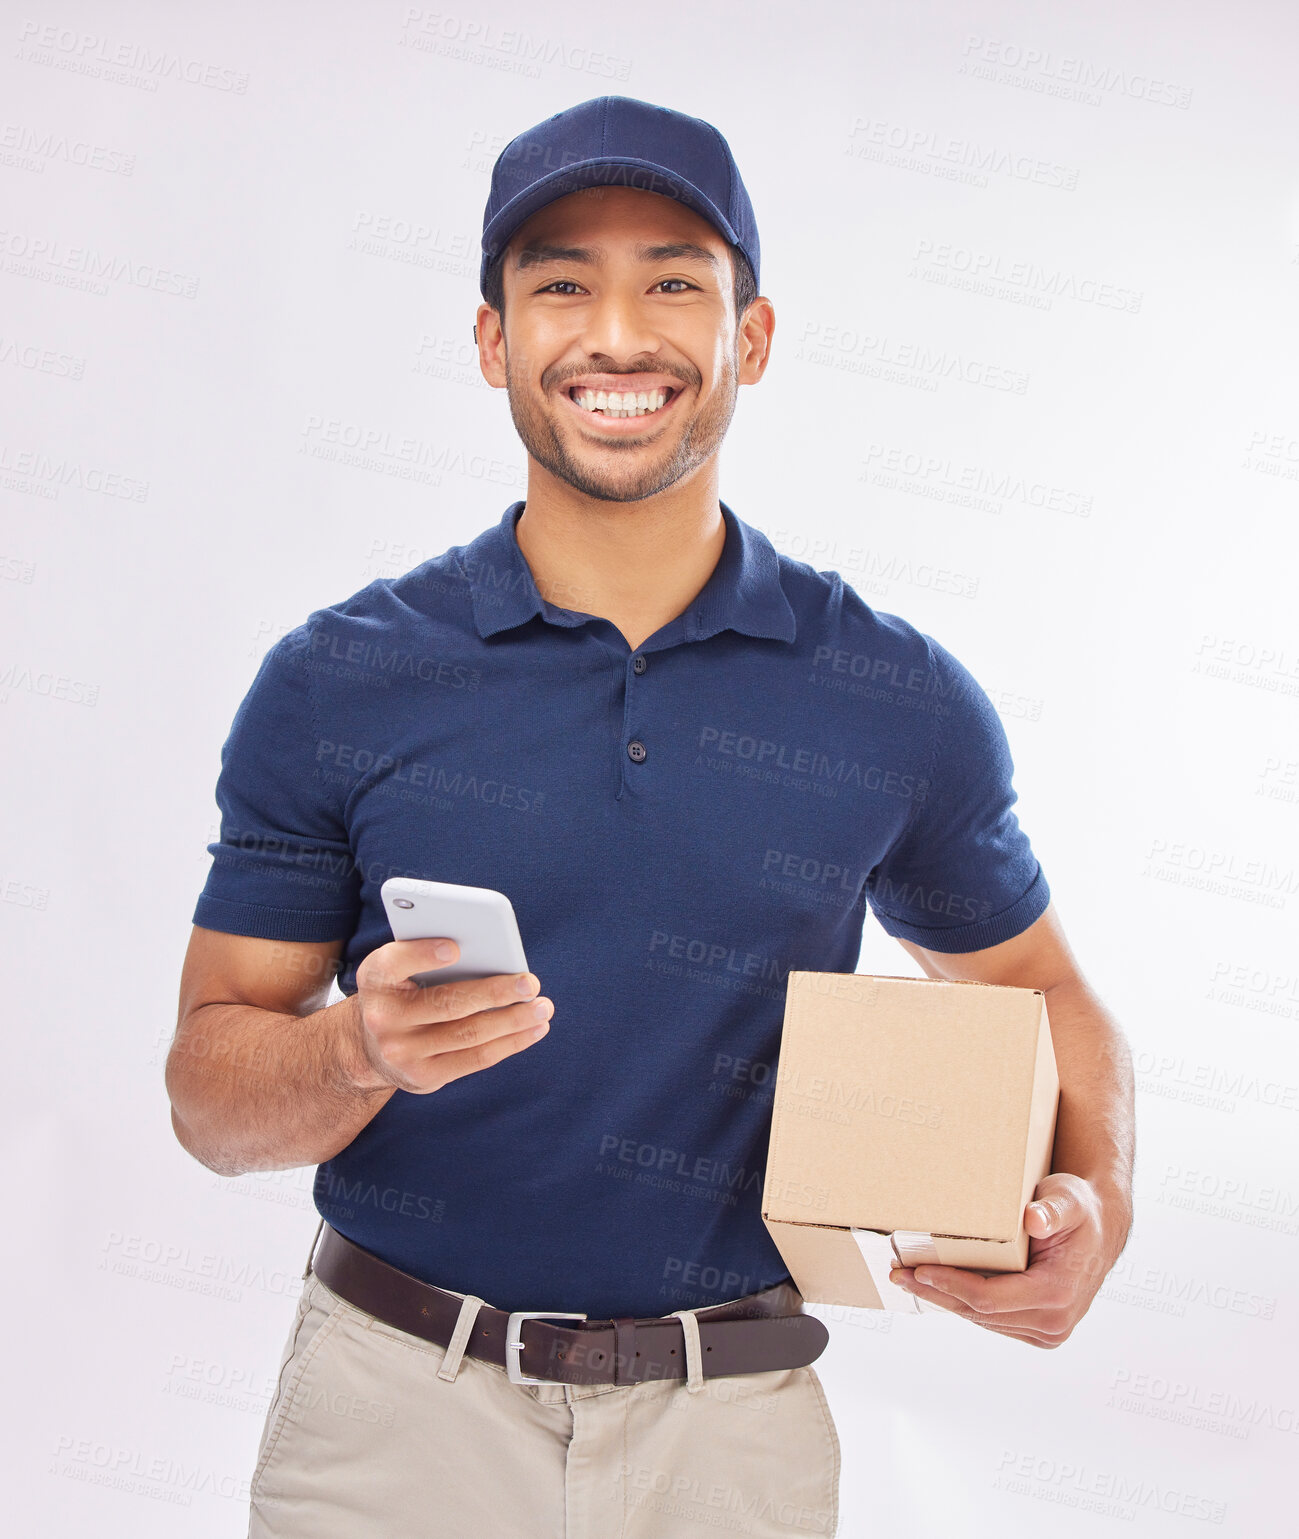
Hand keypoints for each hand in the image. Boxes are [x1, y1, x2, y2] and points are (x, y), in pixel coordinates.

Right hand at [349, 938, 552, 1094]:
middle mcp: (383, 1018)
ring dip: (513, 1020)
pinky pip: (476, 1059)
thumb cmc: (400, 992)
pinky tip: (534, 1029)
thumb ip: (427, 953)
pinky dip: (511, 1043)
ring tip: (543, 1007)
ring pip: (469, 1034)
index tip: (454, 949)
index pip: (395, 962)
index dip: (423, 955)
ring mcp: (404, 1052)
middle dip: (495, 993)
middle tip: (530, 983)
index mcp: (376, 978)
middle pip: (448, 1003)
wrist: (371, 1048)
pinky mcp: (425, 1077)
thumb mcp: (398, 968)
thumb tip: (486, 953)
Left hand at [887, 1173, 1126, 1347]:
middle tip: (898, 1273)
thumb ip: (1052, 1210)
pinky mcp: (1040, 1330)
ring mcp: (1047, 1331)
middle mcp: (1054, 1321)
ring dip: (946, 1299)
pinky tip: (941, 1285)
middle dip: (936, 1293)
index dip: (950, 1285)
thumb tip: (1032, 1219)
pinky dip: (965, 1303)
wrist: (1101, 1228)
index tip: (917, 1269)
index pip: (989, 1299)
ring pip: (983, 1319)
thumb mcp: (1068, 1199)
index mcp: (1057, 1294)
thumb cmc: (1080, 1209)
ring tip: (911, 1278)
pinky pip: (993, 1319)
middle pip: (980, 1313)